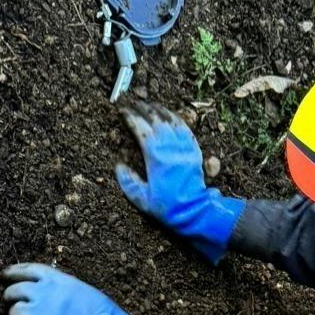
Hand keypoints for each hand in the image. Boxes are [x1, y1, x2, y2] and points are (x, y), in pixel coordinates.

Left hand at [3, 264, 151, 314]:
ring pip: (14, 311)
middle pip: (16, 290)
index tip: (5, 274)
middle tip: (10, 299)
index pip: (27, 269)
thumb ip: (57, 285)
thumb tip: (41, 288)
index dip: (13, 271)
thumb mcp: (77, 287)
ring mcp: (39, 312)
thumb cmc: (96, 309)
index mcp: (55, 279)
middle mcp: (43, 292)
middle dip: (10, 295)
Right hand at [116, 101, 243, 263]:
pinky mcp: (194, 151)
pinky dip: (176, 119)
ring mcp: (184, 147)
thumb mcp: (143, 200)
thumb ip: (129, 182)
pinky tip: (171, 116)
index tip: (123, 110)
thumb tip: (119, 166)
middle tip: (134, 102)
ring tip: (150, 104)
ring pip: (172, 120)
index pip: (142, 129)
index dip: (131, 117)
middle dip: (144, 108)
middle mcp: (171, 148)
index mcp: (156, 158)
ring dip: (160, 110)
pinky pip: (185, 129)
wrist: (195, 211)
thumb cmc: (168, 207)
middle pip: (157, 119)